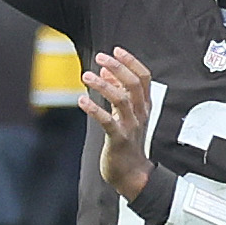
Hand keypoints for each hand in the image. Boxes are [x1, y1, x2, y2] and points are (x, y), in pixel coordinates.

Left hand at [79, 47, 153, 200]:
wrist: (132, 174)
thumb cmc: (127, 142)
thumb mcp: (126, 113)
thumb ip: (118, 90)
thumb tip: (106, 68)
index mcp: (144, 106)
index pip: (143, 77)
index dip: (131, 62)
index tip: (116, 50)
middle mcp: (140, 114)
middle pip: (134, 84)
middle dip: (118, 67)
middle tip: (101, 58)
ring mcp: (131, 126)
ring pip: (121, 100)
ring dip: (104, 85)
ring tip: (87, 76)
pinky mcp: (118, 139)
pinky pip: (107, 121)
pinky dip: (94, 109)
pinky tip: (82, 100)